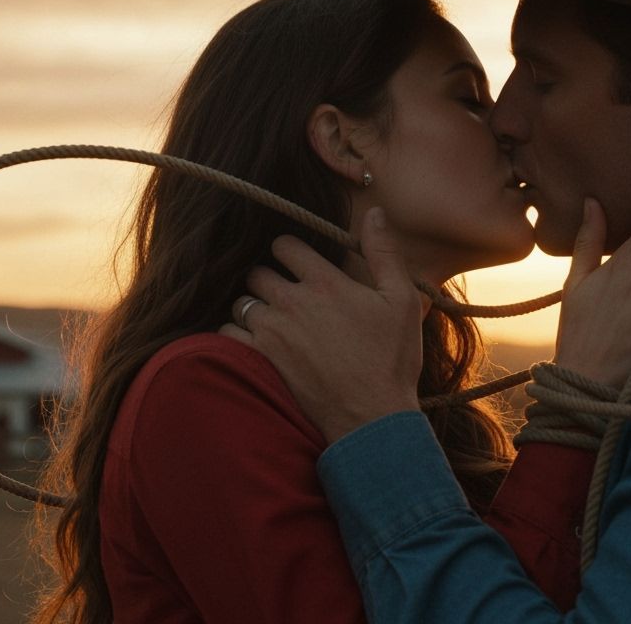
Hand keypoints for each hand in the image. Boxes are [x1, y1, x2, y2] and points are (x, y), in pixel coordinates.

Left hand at [220, 208, 422, 442]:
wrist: (371, 417)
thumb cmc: (392, 359)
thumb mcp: (402, 301)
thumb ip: (384, 253)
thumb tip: (376, 212)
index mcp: (326, 281)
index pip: (285, 245)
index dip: (289, 250)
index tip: (297, 262)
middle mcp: (293, 301)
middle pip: (257, 272)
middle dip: (268, 277)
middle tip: (284, 293)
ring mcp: (272, 331)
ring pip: (241, 302)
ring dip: (252, 306)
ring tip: (270, 320)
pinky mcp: (260, 359)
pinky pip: (228, 333)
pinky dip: (236, 334)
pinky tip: (255, 342)